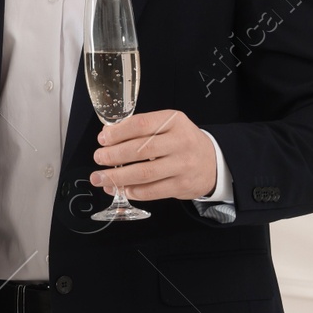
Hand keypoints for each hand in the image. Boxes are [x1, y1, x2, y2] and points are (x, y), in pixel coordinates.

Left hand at [90, 109, 216, 201]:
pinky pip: (152, 191)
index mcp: (174, 121)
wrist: (213, 162)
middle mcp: (180, 142)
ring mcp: (183, 165)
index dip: (118, 133)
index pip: (142, 124)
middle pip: (141, 150)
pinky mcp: (182, 186)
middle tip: (98, 158)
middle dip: (114, 155)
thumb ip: (141, 128)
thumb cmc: (183, 141)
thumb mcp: (168, 125)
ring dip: (117, 177)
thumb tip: (108, 135)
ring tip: (100, 178)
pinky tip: (120, 188)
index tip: (103, 139)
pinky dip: (132, 191)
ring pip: (144, 173)